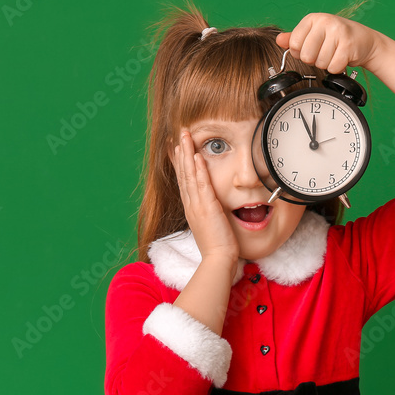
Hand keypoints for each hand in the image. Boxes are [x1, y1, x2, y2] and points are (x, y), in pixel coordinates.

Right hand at [169, 129, 238, 262]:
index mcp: (191, 208)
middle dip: (180, 152)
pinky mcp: (207, 207)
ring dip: (186, 154)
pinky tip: (196, 155)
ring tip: (185, 136)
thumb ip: (209, 212)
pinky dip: (198, 169)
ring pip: (189, 174)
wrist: (218, 260)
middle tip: (179, 134)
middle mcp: (190, 204)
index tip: (177, 148)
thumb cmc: (218, 246)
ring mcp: (197, 205)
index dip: (179, 162)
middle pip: (183, 173)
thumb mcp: (210, 225)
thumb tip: (212, 205)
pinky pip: (201, 184)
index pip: (183, 180)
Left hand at [275, 12, 381, 73]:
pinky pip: (333, 67)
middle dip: (315, 60)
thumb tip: (279, 40)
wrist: (364, 41)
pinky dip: (337, 68)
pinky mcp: (348, 45)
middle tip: (326, 52)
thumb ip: (295, 38)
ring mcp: (337, 31)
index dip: (301, 53)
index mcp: (312, 19)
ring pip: (320, 63)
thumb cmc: (337, 38)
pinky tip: (342, 58)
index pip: (293, 44)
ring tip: (335, 54)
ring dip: (327, 64)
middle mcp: (324, 21)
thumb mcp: (314, 35)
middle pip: (306, 56)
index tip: (312, 48)